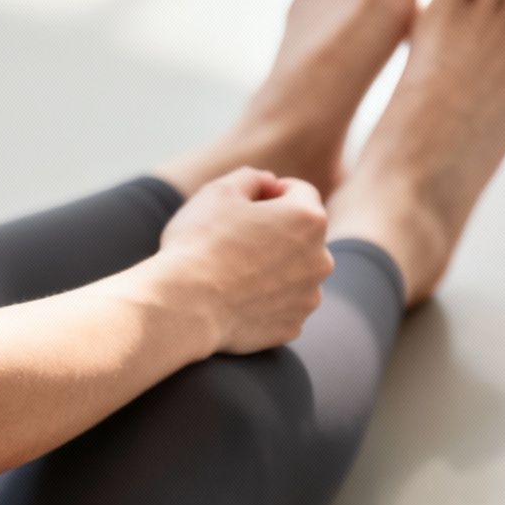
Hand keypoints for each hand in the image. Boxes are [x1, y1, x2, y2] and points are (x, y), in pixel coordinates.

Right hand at [153, 167, 331, 353]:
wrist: (183, 306)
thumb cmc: (200, 243)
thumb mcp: (219, 191)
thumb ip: (251, 178)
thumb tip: (268, 182)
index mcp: (309, 219)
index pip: (300, 192)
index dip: (271, 192)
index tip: (245, 204)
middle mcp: (320, 259)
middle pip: (302, 234)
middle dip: (277, 231)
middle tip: (235, 238)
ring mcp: (308, 296)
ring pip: (295, 271)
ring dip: (274, 266)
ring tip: (233, 270)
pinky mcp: (292, 326)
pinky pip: (283, 304)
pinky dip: (266, 299)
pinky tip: (236, 297)